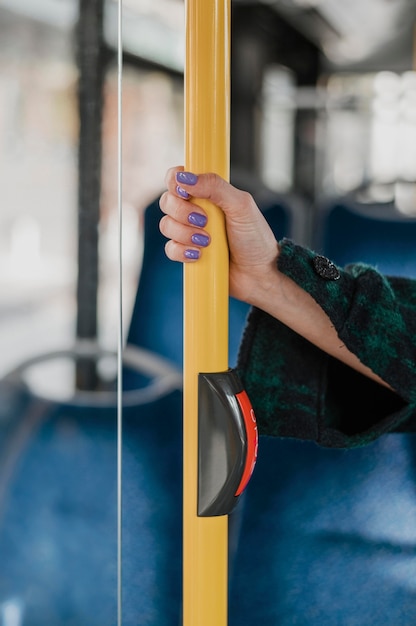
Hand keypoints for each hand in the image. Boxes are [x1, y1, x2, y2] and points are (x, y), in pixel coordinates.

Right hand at [159, 166, 279, 304]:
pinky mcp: (186, 254)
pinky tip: (199, 255)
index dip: (175, 181)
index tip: (185, 191)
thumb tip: (186, 178)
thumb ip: (216, 187)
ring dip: (184, 233)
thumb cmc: (255, 238)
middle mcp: (195, 210)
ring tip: (208, 242)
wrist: (259, 273)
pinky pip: (170, 249)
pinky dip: (182, 251)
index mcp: (208, 193)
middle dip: (182, 211)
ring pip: (166, 225)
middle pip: (167, 201)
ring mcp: (189, 233)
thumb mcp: (241, 206)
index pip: (178, 177)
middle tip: (204, 221)